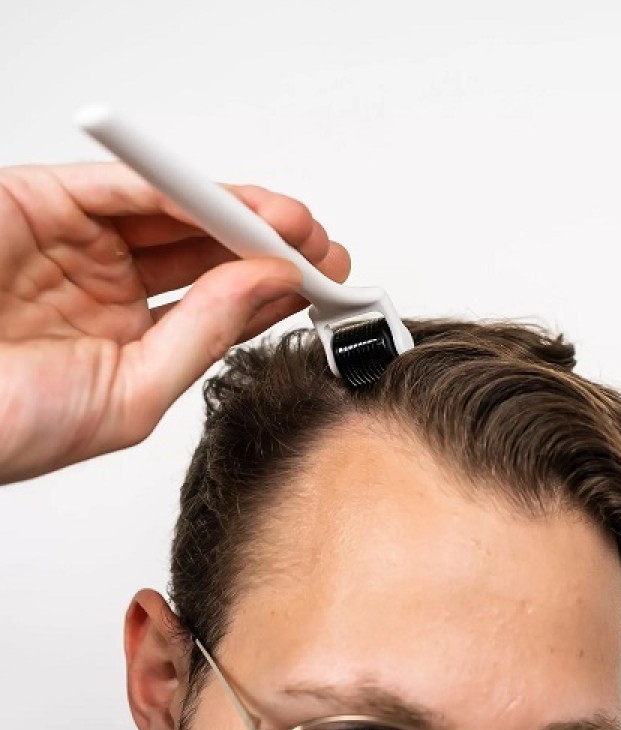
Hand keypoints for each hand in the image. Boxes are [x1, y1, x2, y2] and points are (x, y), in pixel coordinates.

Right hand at [0, 162, 349, 483]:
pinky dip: (180, 191)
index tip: (325, 287)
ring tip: (296, 225)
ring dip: (241, 215)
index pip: (222, 307)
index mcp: (131, 341)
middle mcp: (111, 288)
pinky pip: (124, 189)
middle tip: (325, 250)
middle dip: (271, 248)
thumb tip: (268, 289)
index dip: (276, 291)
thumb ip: (202, 339)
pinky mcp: (44, 203)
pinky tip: (233, 204)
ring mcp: (81, 245)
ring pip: (178, 216)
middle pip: (210, 255)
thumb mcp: (129, 397)